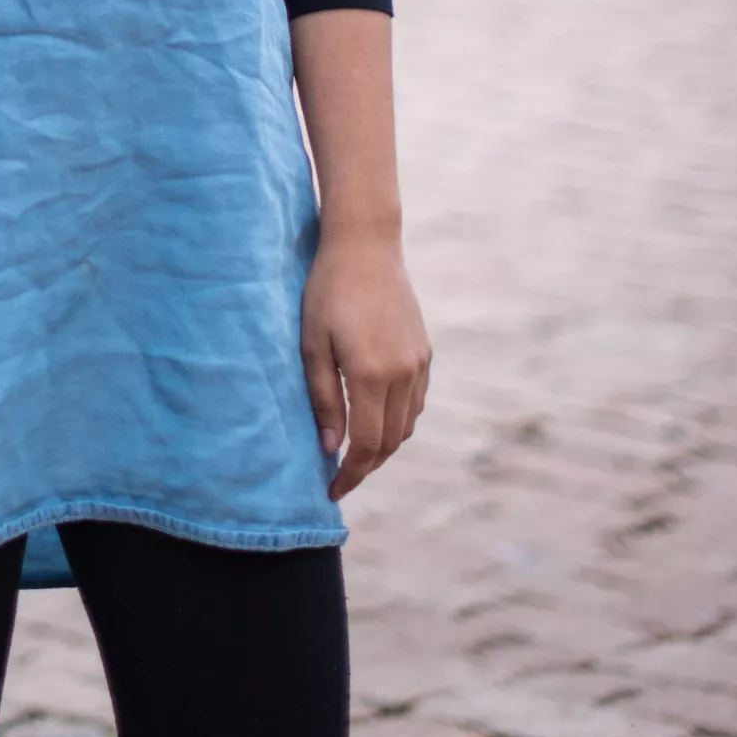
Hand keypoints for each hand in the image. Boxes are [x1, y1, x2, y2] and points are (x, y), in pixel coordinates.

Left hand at [300, 227, 431, 501]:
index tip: (331, 490)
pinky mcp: (425, 352)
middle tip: (339, 478)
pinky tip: (376, 418)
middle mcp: (403, 375)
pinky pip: (415, 402)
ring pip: (407, 425)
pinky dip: (398, 420)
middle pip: (390, 442)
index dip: (350, 474)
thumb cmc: (327, 291)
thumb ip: (323, 399)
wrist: (365, 245)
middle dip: (366, 466)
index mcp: (372, 375)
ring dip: (383, 445)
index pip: (366, 445)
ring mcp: (419, 363)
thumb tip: (331, 449)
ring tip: (355, 451)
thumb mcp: (312, 344)